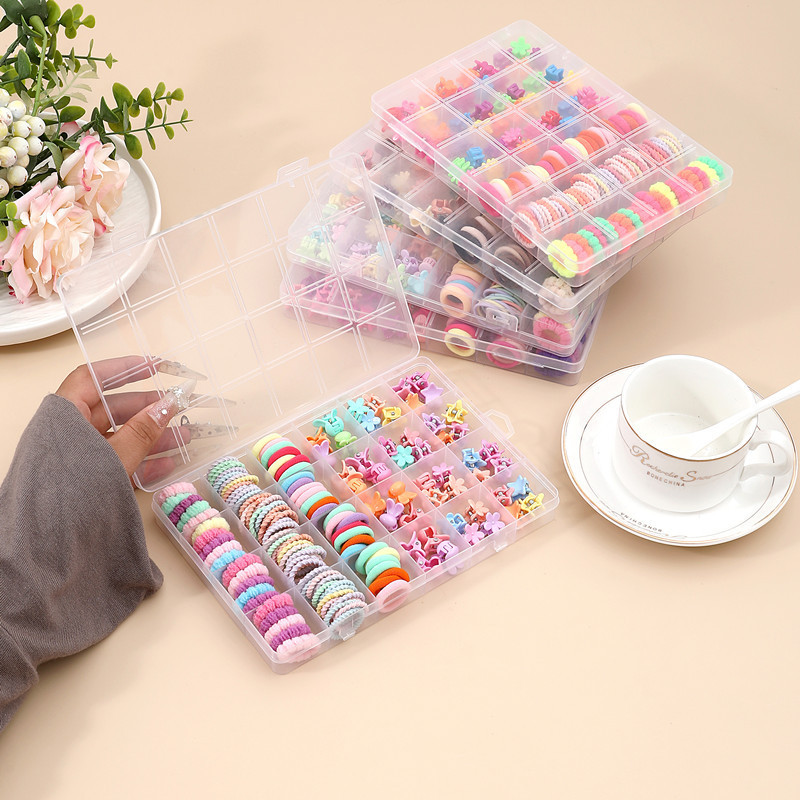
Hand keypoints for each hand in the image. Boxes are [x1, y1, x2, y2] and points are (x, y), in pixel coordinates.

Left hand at [56, 356, 188, 484]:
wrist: (46, 544)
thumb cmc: (69, 492)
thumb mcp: (114, 455)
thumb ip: (144, 429)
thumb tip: (168, 404)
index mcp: (64, 414)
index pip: (94, 378)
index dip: (126, 369)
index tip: (156, 365)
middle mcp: (69, 431)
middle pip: (114, 409)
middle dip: (151, 409)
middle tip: (180, 406)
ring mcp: (79, 457)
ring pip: (122, 437)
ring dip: (155, 436)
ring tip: (186, 437)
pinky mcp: (89, 480)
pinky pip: (121, 463)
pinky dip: (145, 462)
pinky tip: (170, 463)